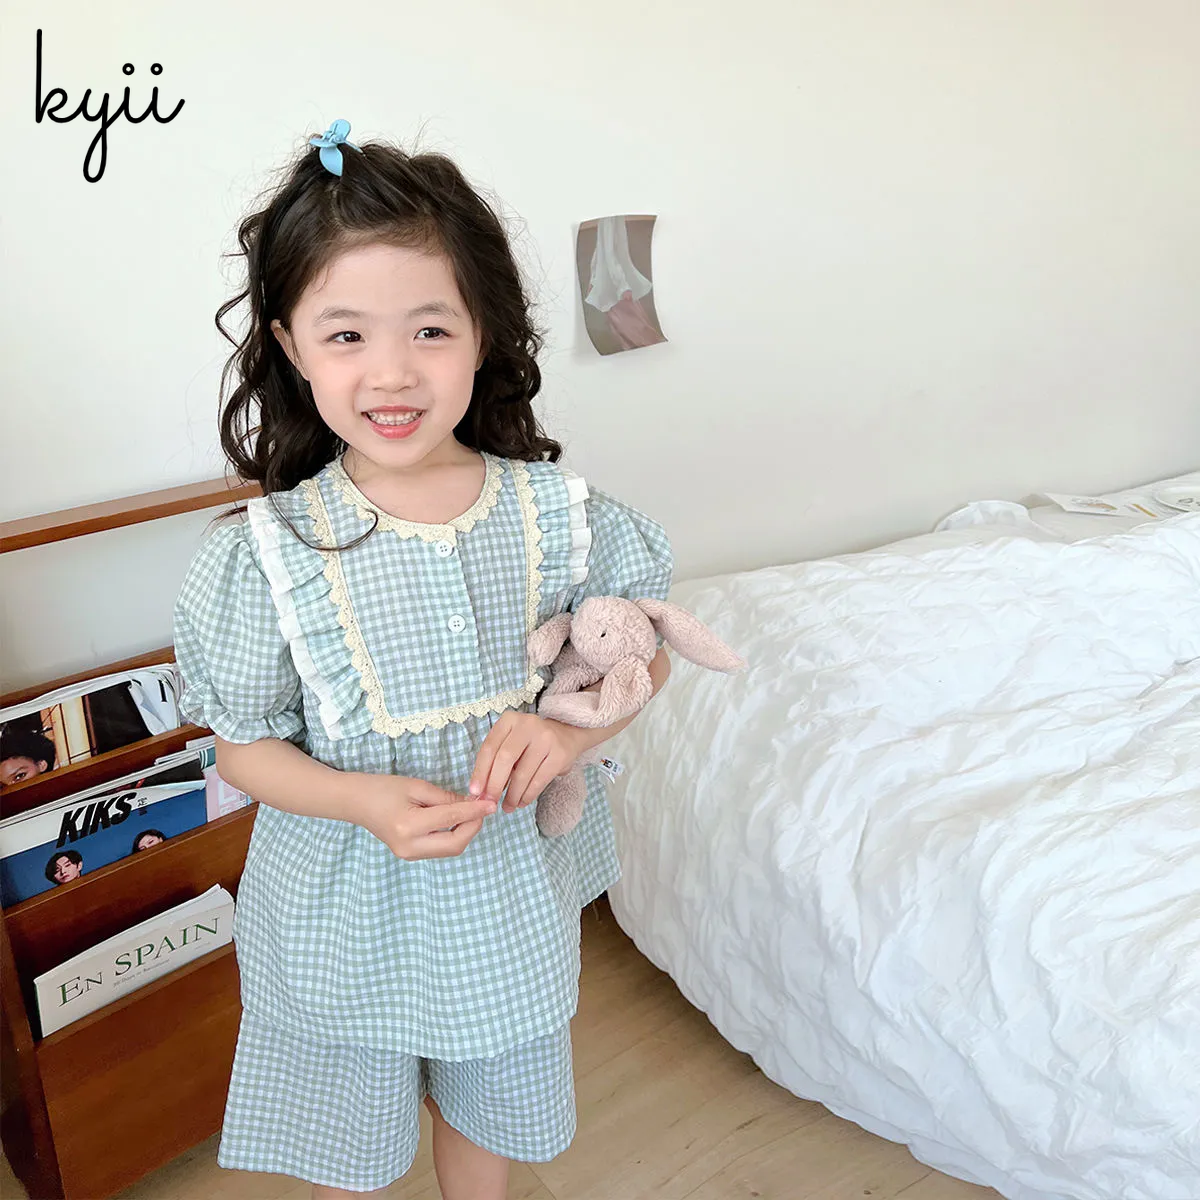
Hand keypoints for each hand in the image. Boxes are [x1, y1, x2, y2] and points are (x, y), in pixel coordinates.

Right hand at [347, 773, 496, 859]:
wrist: (356, 802)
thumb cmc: (383, 788)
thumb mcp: (417, 786)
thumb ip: (446, 798)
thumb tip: (474, 804)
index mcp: (409, 826)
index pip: (451, 819)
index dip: (475, 811)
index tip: (492, 803)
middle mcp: (409, 846)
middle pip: (455, 844)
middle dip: (474, 826)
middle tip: (483, 808)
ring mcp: (408, 855)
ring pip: (450, 849)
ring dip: (465, 832)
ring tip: (472, 812)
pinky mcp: (410, 856)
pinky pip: (440, 849)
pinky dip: (453, 836)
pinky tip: (457, 820)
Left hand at [469, 712, 589, 812]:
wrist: (567, 734)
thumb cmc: (530, 743)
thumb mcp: (510, 742)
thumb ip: (494, 762)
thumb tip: (479, 792)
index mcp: (509, 720)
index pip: (489, 747)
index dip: (480, 772)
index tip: (474, 792)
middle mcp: (527, 725)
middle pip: (505, 759)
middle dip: (495, 785)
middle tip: (490, 802)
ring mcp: (546, 738)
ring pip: (522, 773)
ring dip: (512, 795)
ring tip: (507, 807)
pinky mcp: (560, 754)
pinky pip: (539, 780)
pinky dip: (528, 795)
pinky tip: (522, 802)